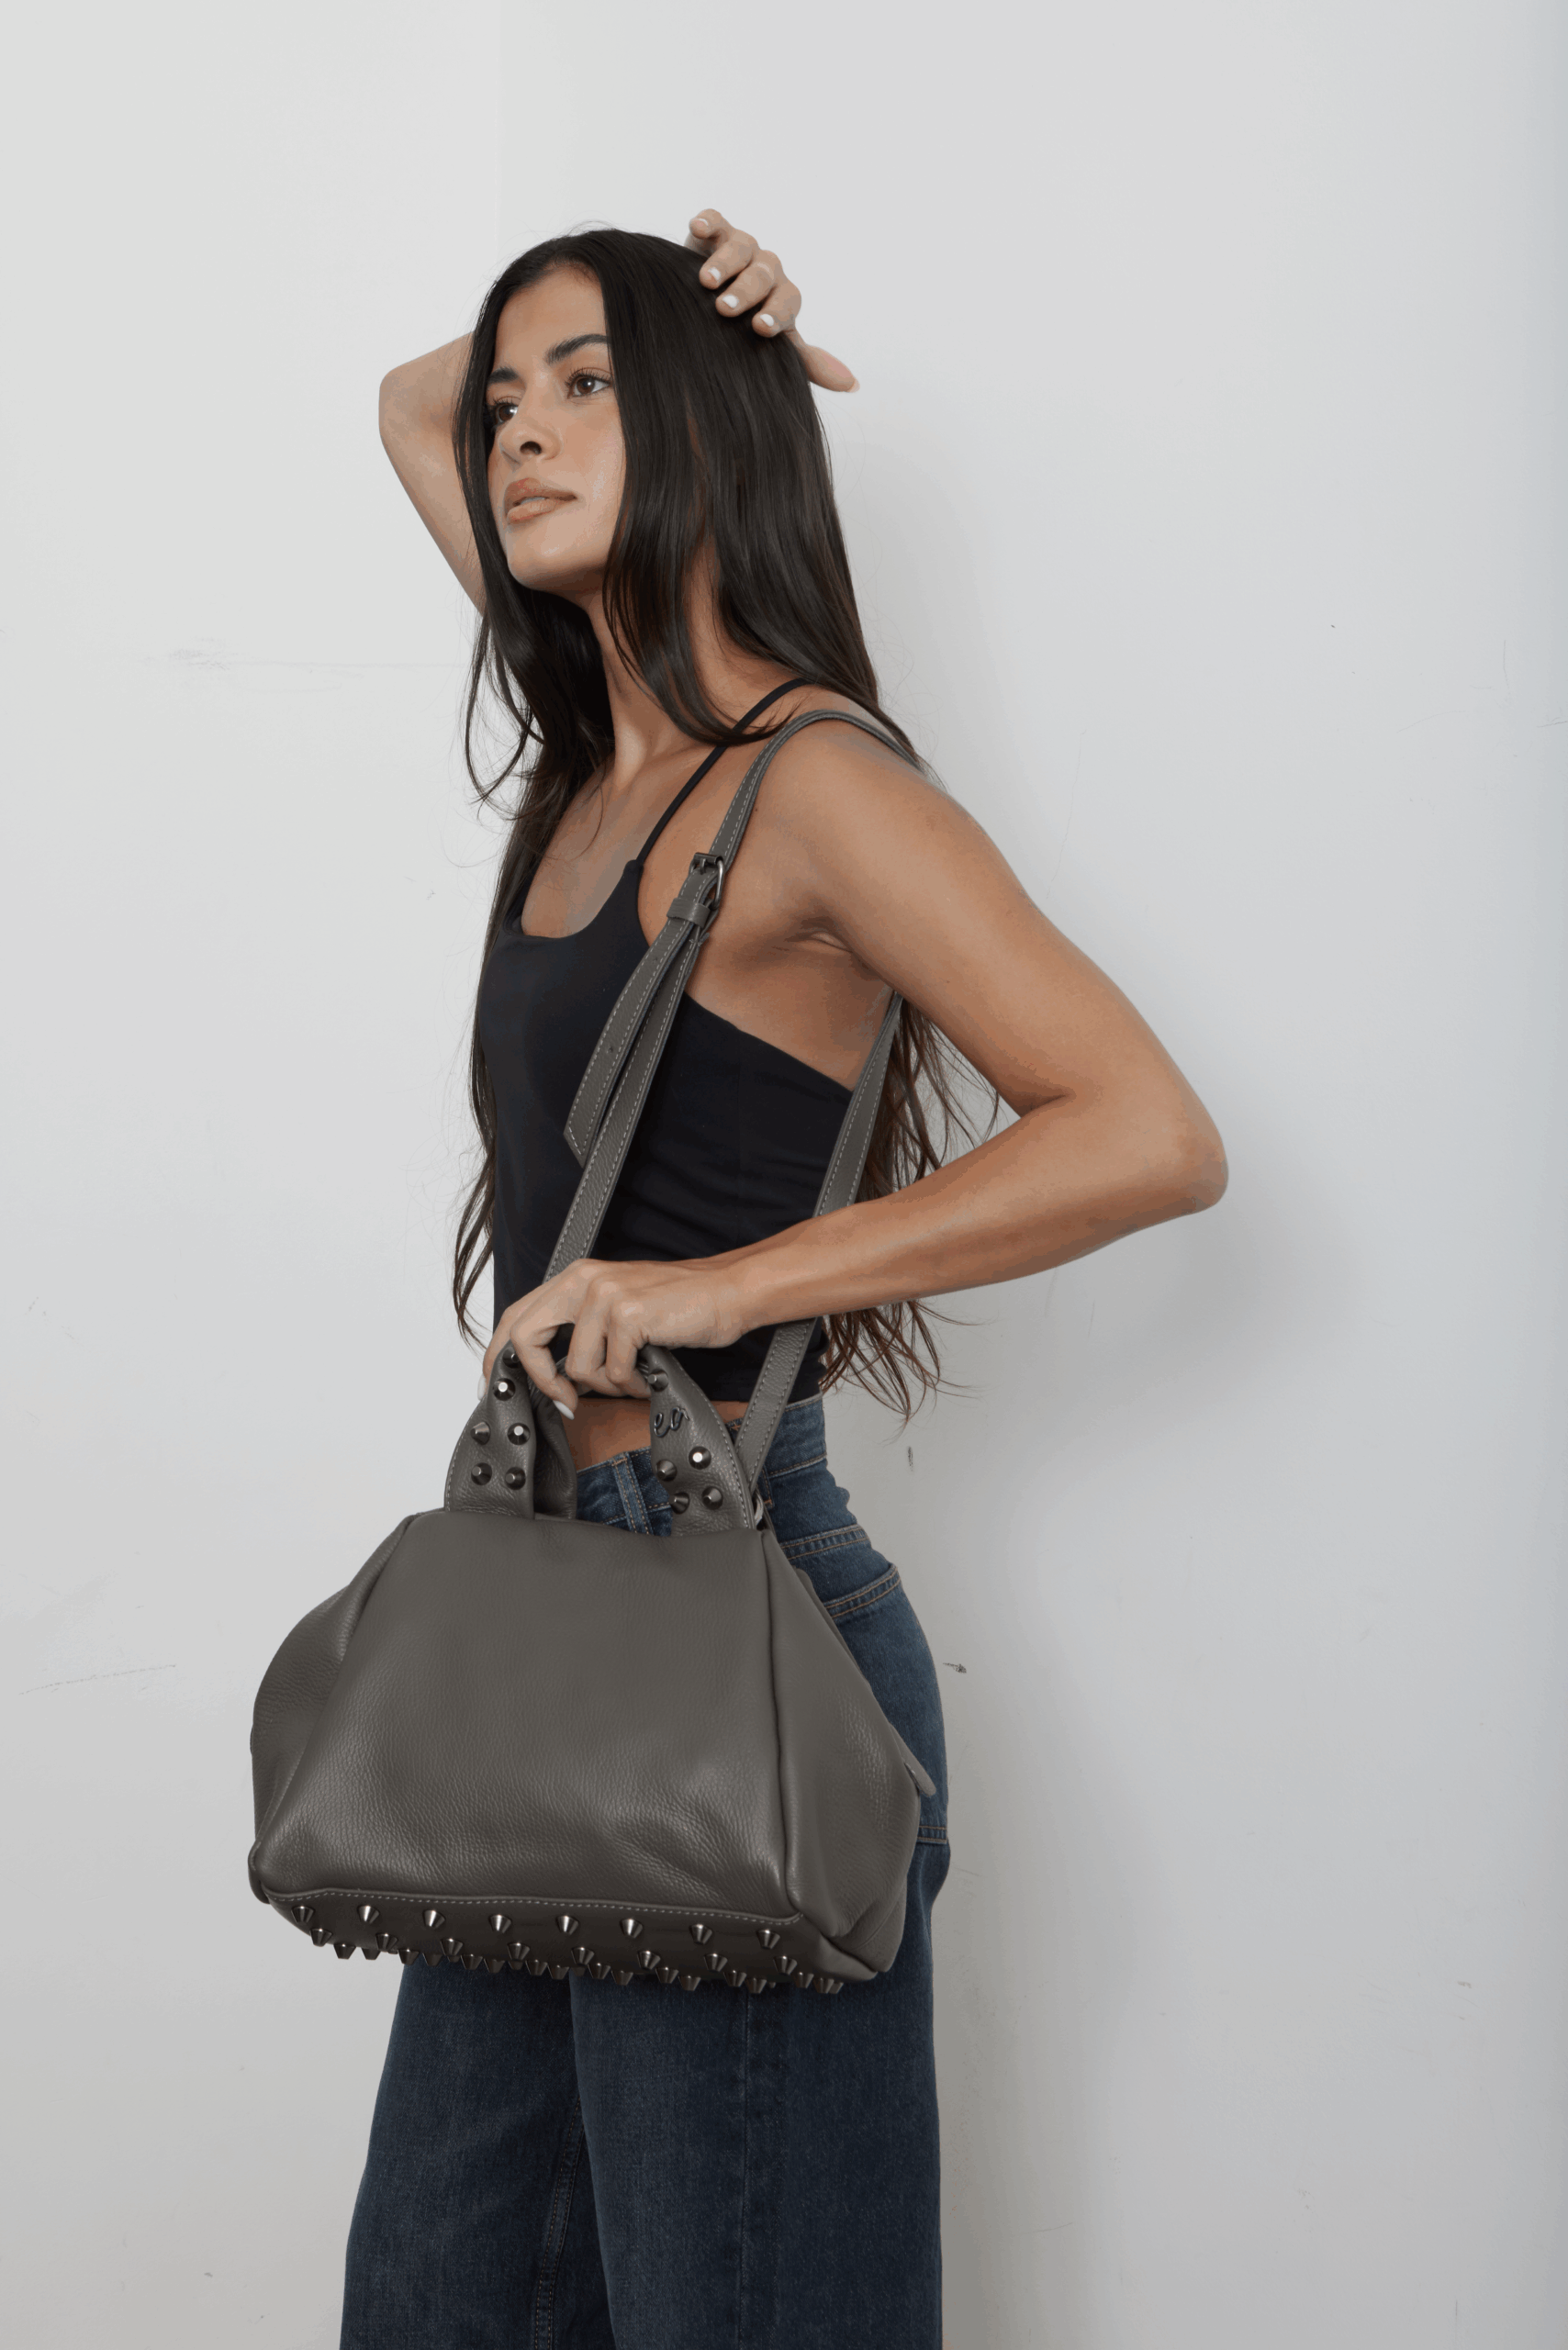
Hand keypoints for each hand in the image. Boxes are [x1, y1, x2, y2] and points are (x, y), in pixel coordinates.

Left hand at [482, 1256, 748, 1414]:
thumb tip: (551, 1377)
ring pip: (577, 1367)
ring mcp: (605, 1296)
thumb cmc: (678, 1305)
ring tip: (633, 1376)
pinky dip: (634, 1384)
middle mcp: (584, 1280)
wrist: (727, 1292)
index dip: (500, 1353)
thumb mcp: (617, 1309)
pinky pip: (614, 1373)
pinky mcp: (628, 1315)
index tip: (501, 1385)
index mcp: (576, 1277)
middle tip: (565, 1402)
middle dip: (541, 1379)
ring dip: (607, 1386)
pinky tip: (651, 1372)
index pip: (517, 1314)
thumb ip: (580, 1331)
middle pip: (526, 1336)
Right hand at [685, 208, 857, 392]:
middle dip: (746, 291)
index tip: (761, 328)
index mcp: (782, 296)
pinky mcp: (716, 233)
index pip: (788, 302)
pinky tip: (697, 228)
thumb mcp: (780, 346)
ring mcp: (742, 249)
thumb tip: (853, 384)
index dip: (777, 313)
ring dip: (724, 263)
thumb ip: (810, 362)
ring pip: (740, 247)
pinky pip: (715, 221)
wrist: (717, 304)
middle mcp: (766, 269)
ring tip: (706, 281)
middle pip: (763, 275)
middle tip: (725, 308)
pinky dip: (708, 221)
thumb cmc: (749, 328)